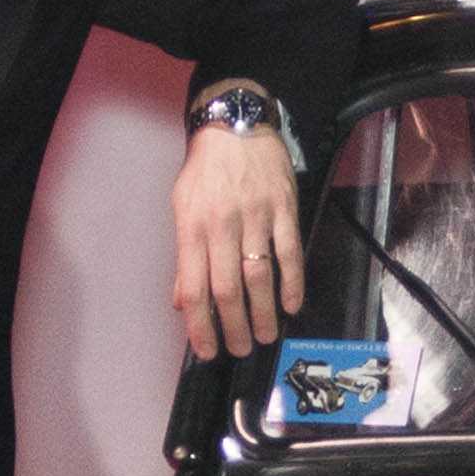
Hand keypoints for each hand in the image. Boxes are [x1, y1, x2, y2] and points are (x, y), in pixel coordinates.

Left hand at [170, 113, 308, 361]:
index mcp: (193, 227)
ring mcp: (255, 216)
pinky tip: (291, 305)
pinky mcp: (283, 207)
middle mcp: (222, 224)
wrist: (235, 125)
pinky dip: (292, 282)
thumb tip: (182, 300)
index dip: (200, 325)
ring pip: (260, 275)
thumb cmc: (206, 169)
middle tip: (241, 349)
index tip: (208, 350)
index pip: (194, 287)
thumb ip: (183, 257)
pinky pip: (289, 251)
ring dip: (264, 312)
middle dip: (234, 327)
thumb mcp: (182, 207)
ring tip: (266, 335)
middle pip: (228, 288)